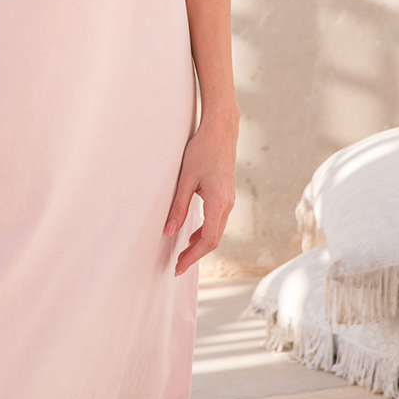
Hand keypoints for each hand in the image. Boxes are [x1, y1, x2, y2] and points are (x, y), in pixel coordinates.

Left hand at [163, 114, 237, 276]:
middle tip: (178, 266)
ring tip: (183, 253)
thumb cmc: (202, 150)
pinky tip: (193, 234)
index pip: (207, 240)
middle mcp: (228, 204)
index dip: (192, 257)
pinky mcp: (227, 194)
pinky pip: (218, 220)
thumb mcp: (186, 178)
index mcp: (218, 203)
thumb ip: (178, 206)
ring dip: (201, 244)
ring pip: (217, 231)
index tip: (178, 267)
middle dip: (196, 255)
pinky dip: (206, 231)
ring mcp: (229, 200)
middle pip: (214, 240)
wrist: (221, 131)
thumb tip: (168, 230)